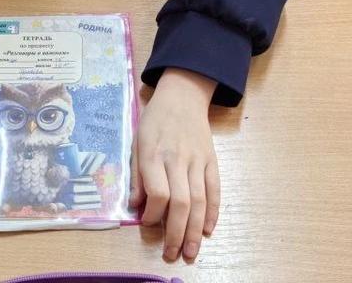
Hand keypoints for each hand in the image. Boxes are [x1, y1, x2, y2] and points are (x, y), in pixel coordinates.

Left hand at [130, 68, 218, 262]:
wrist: (183, 96)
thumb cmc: (155, 120)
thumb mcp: (136, 141)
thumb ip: (136, 174)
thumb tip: (137, 206)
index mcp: (154, 154)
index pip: (158, 192)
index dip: (153, 214)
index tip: (148, 223)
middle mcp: (177, 159)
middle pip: (181, 202)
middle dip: (177, 233)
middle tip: (172, 254)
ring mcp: (198, 160)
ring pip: (200, 200)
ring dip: (196, 230)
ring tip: (192, 251)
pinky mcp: (212, 160)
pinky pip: (215, 189)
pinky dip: (213, 211)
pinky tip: (209, 230)